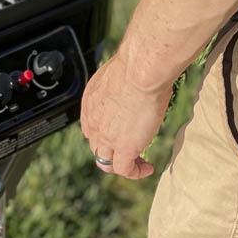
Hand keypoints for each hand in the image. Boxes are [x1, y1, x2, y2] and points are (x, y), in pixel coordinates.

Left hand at [79, 51, 172, 179]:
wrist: (140, 70)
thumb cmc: (136, 65)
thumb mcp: (121, 73)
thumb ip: (121, 83)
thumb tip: (135, 80)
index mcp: (90, 102)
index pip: (91, 127)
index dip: (104, 134)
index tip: (120, 132)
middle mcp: (93, 122)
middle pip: (97, 146)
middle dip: (112, 150)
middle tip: (131, 148)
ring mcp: (107, 137)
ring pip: (106, 162)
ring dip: (121, 164)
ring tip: (138, 162)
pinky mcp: (125, 148)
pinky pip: (126, 170)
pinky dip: (136, 172)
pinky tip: (147, 167)